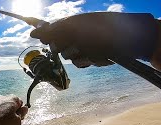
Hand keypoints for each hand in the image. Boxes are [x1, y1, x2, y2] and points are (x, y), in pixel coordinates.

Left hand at [0, 95, 27, 124]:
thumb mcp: (15, 122)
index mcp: (13, 99)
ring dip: (0, 118)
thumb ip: (21, 116)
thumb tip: (24, 110)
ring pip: (1, 110)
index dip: (19, 115)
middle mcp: (3, 97)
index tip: (15, 122)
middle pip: (11, 108)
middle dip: (10, 116)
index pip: (22, 106)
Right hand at [30, 12, 159, 68]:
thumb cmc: (101, 28)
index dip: (46, 37)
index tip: (42, 40)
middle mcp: (75, 35)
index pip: (50, 31)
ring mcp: (84, 46)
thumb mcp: (75, 27)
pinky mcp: (93, 56)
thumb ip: (53, 31)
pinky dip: (92, 60)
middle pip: (59, 47)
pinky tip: (101, 54)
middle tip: (77, 43)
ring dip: (82, 55)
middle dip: (67, 47)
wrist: (130, 38)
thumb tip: (32, 33)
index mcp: (70, 24)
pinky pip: (84, 63)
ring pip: (71, 58)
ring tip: (95, 48)